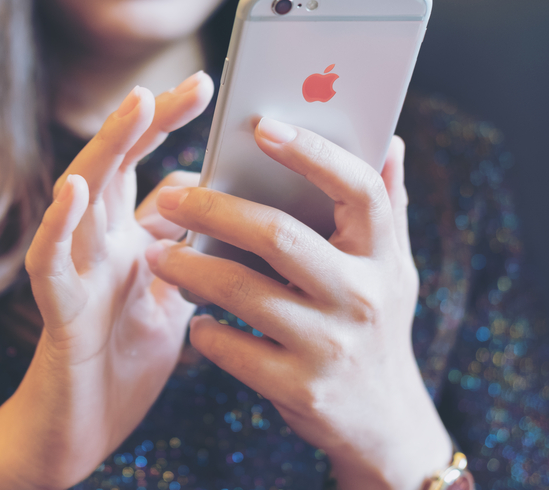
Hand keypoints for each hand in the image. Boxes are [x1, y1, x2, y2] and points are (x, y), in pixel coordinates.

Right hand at [0, 72, 212, 488]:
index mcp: (124, 243)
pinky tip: (74, 193)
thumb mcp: (168, 299)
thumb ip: (182, 251)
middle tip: (196, 83)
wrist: (80, 432)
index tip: (207, 86)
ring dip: (105, 152)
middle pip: (113, 168)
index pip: (145, 170)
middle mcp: (95, 248)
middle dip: (148, 122)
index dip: (168, 127)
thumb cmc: (120, 364)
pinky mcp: (56, 314)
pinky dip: (58, 228)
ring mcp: (73, 276)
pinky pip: (50, 265)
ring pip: (79, 201)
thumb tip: (210, 200)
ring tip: (134, 107)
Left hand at [145, 118, 451, 488]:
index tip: (263, 127)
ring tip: (157, 255)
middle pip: (279, 235)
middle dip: (215, 211)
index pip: (358, 189)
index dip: (312, 153)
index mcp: (384, 255)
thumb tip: (390, 137)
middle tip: (172, 198)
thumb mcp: (391, 268)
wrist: (384, 422)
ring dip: (189, 270)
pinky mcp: (301, 388)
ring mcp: (332, 346)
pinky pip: (234, 349)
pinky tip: (193, 320)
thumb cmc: (375, 324)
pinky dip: (204, 331)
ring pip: (242, 291)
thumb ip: (386, 206)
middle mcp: (364, 297)